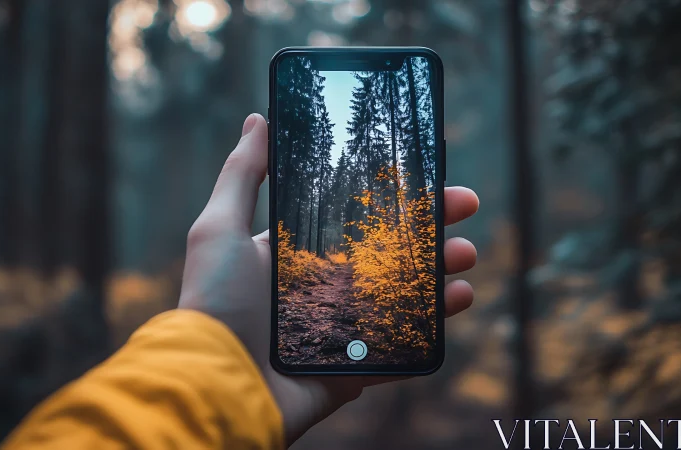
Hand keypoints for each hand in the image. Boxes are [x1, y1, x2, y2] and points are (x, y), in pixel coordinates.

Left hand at [179, 114, 478, 444]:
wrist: (220, 385)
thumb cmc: (215, 303)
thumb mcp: (220, 229)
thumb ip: (241, 175)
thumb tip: (258, 121)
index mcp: (299, 255)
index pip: (355, 218)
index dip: (391, 197)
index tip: (423, 175)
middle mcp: (326, 287)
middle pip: (390, 252)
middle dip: (430, 228)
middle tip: (464, 206)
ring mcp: (346, 328)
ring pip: (406, 293)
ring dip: (441, 271)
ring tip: (465, 255)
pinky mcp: (358, 365)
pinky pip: (404, 342)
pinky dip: (433, 322)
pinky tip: (457, 299)